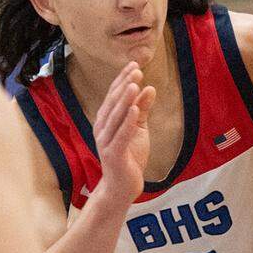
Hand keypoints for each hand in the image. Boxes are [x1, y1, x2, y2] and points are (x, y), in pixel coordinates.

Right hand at [95, 63, 154, 205]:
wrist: (122, 187)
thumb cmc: (129, 157)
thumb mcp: (139, 130)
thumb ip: (142, 110)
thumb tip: (149, 88)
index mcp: (106, 121)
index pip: (114, 96)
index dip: (123, 80)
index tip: (134, 65)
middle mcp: (102, 128)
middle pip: (113, 103)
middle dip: (125, 85)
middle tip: (136, 69)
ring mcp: (106, 142)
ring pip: (116, 117)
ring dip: (125, 100)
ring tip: (135, 84)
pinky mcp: (114, 154)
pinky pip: (121, 136)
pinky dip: (128, 122)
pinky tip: (135, 110)